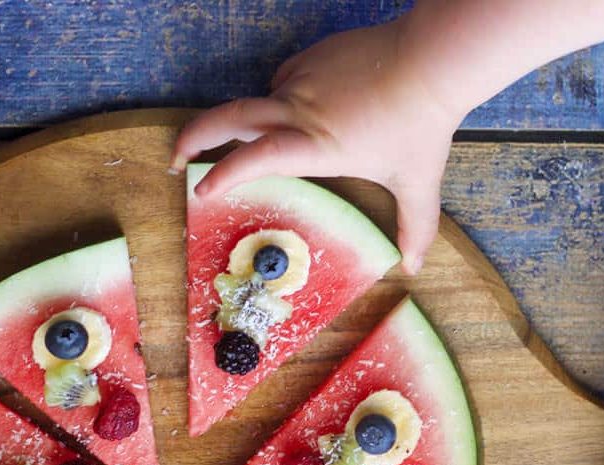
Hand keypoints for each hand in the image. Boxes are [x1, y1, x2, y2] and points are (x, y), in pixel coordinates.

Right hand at [170, 19, 461, 273]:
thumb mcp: (416, 182)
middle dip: (193, 138)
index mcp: (314, 145)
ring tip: (272, 139)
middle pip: (228, 118)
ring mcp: (301, 80)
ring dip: (250, 121)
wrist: (430, 60)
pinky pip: (282, 81)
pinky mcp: (310, 58)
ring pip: (259, 100)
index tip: (200, 192)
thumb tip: (414, 267)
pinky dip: (283, 99)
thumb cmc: (420, 126)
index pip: (252, 159)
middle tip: (174, 157)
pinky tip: (309, 109)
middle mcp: (298, 111)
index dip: (222, 175)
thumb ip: (415, 227)